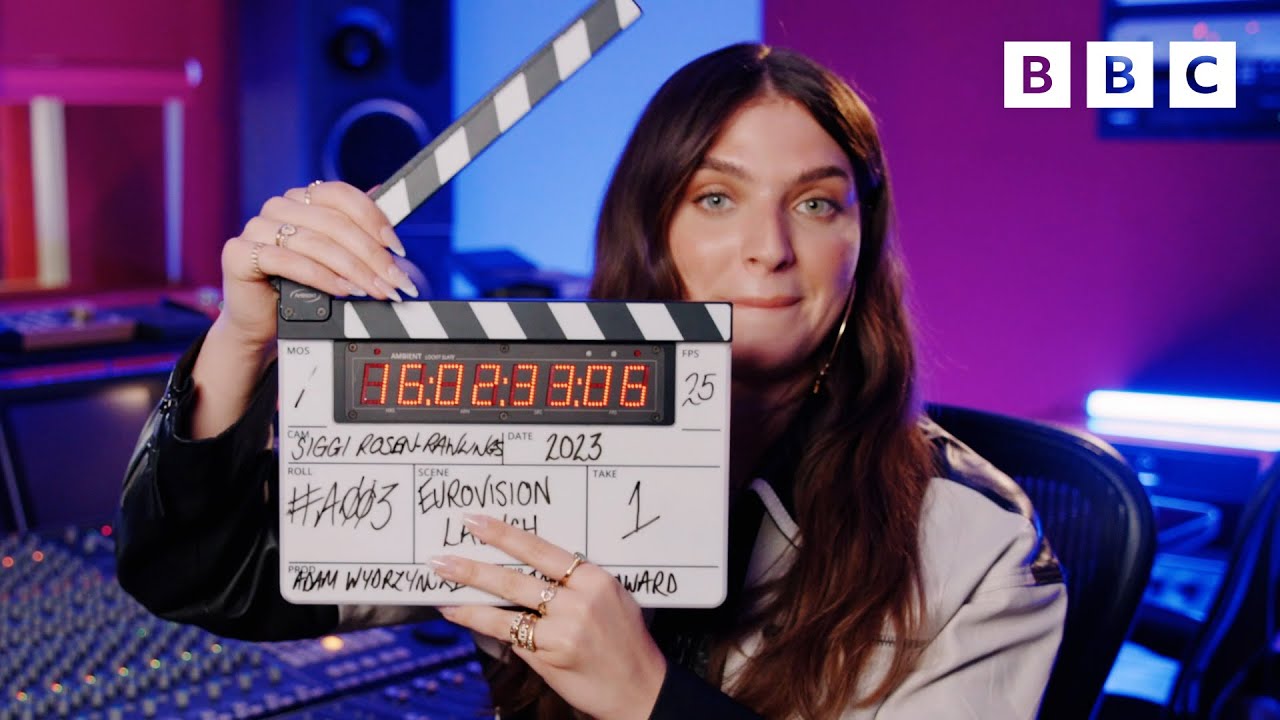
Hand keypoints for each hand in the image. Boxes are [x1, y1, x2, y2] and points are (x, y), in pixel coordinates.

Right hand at [217, 181, 419, 348]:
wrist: (262, 322)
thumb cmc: (300, 288)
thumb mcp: (336, 258)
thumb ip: (357, 231)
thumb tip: (385, 205)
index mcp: (302, 198)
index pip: (343, 195)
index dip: (374, 219)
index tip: (398, 249)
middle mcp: (278, 207)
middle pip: (334, 222)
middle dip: (372, 255)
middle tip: (394, 280)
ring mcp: (256, 227)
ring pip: (316, 242)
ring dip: (353, 269)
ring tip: (375, 290)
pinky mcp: (239, 253)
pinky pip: (288, 261)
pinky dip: (321, 277)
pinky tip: (343, 290)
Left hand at [433, 514, 666, 719]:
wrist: (642, 690)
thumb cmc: (626, 645)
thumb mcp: (612, 602)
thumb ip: (576, 588)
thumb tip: (529, 577)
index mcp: (596, 578)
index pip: (541, 549)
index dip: (504, 534)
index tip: (476, 522)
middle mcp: (581, 598)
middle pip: (517, 575)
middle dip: (475, 565)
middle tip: (442, 556)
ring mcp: (566, 627)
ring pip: (507, 602)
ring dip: (469, 591)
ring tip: (441, 579)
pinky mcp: (554, 653)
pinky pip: (510, 632)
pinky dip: (479, 620)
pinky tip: (458, 612)